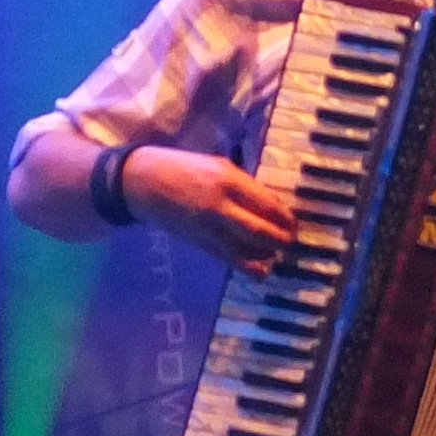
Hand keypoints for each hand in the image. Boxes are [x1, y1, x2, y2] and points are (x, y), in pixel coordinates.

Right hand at [125, 148, 295, 270]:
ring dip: (267, 254)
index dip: (285, 217)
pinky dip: (248, 266)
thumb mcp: (217, 166)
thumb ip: (244, 185)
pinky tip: (261, 269)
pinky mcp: (198, 242)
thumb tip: (272, 205)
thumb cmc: (183, 168)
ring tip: (278, 253)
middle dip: (281, 239)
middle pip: (259, 229)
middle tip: (290, 240)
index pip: (266, 204)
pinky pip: (228, 258)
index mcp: (227, 180)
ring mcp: (207, 226)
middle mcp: (219, 205)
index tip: (293, 222)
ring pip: (245, 248)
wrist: (142, 182)